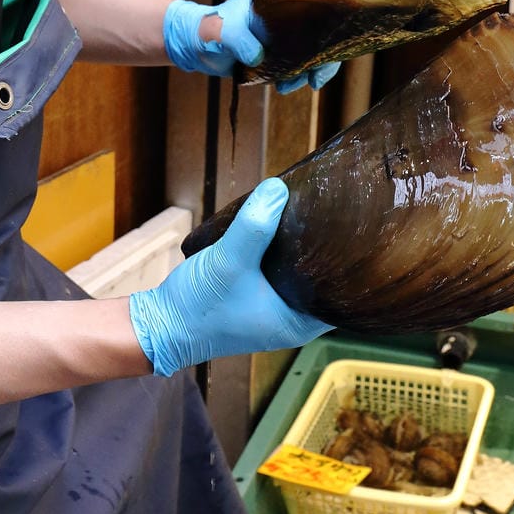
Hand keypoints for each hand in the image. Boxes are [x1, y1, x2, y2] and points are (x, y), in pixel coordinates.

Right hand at [128, 180, 331, 375]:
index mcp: (298, 322)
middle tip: (331, 212)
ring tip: (308, 212)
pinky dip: (279, 252)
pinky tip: (279, 226)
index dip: (349, 264)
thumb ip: (254, 226)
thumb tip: (278, 189)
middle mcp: (292, 319)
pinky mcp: (256, 299)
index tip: (353, 231)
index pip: (341, 293)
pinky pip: (278, 272)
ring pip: (298, 273)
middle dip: (323, 249)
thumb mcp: (230, 260)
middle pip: (322, 279)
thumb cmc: (199, 306)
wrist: (160, 325)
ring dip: (299, 248)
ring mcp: (273, 310)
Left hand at [162, 0, 340, 93]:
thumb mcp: (223, 31)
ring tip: (285, 86)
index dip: (325, 36)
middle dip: (319, 62)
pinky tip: (283, 87)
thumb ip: (239, 41)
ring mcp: (279, 39)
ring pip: (305, 57)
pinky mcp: (273, 57)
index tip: (325, 56)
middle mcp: (282, 20)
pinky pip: (291, 68)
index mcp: (276, 4)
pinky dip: (292, 79)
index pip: (312, 15)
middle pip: (316, 39)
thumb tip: (259, 56)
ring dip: (302, 74)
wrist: (195, 44)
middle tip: (313, 82)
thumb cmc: (209, 30)